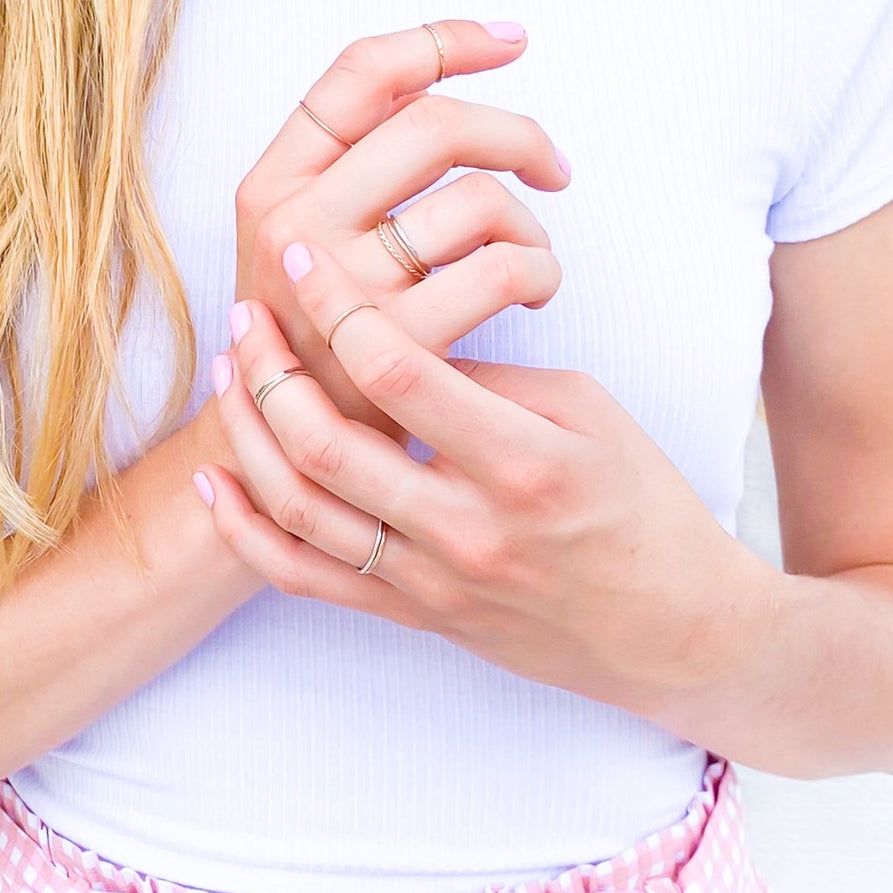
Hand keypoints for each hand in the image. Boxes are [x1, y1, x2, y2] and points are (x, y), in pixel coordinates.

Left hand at [193, 240, 772, 720]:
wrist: (675, 633)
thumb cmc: (644, 507)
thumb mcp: (589, 414)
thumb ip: (488, 376)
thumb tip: (398, 342)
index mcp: (523, 462)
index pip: (399, 371)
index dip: (337, 305)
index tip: (301, 259)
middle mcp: (468, 529)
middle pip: (328, 443)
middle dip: (271, 366)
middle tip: (245, 311)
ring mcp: (433, 583)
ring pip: (302, 508)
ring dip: (248, 434)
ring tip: (230, 371)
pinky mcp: (415, 616)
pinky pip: (307, 580)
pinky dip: (249, 532)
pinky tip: (217, 480)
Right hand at [228, 19, 569, 448]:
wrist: (285, 457)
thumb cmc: (316, 335)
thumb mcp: (300, 245)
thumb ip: (351, 172)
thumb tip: (457, 72)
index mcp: (271, 183)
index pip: (363, 71)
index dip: (448, 40)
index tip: (515, 40)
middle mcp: (294, 224)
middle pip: (436, 123)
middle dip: (518, 134)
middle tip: (554, 169)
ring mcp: (342, 286)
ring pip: (480, 197)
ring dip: (531, 222)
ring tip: (531, 256)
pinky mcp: (395, 346)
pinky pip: (503, 269)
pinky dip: (540, 271)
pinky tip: (534, 293)